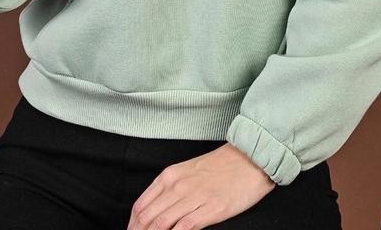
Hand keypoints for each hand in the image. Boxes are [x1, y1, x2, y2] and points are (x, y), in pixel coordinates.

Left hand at [126, 142, 275, 228]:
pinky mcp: (211, 209)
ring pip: (160, 224)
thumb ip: (171, 189)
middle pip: (147, 218)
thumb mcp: (188, 172)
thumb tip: (156, 211)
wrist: (249, 158)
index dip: (132, 225)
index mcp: (170, 176)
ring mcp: (194, 198)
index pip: (140, 206)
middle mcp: (178, 186)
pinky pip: (184, 228)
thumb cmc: (221, 166)